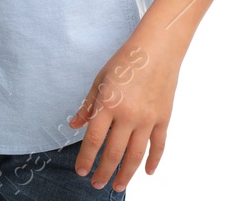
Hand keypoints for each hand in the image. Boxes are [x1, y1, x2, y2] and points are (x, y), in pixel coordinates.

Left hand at [67, 41, 177, 191]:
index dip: (86, 158)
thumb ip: (88, 106)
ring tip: (119, 186)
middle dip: (104, 172)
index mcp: (108, 105)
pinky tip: (147, 172)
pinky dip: (154, 161)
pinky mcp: (164, 119)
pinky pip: (158, 146)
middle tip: (97, 185)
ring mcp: (148, 119)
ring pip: (136, 155)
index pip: (94, 140)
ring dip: (126, 173)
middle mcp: (128, 116)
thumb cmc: (124, 63)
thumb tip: (74, 125)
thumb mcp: (99, 81)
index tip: (81, 171)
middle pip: (114, 153)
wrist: (156, 51)